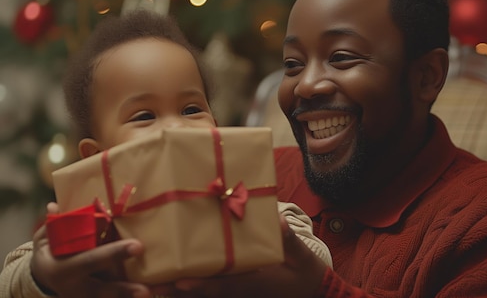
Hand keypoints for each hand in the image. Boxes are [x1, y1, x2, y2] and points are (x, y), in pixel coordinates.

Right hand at [30, 202, 150, 297]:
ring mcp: (84, 297)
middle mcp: (74, 288)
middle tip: (146, 290)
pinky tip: (154, 293)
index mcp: (62, 269)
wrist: (43, 277)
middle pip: (102, 291)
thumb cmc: (50, 252)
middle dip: (124, 291)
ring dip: (129, 297)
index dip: (113, 254)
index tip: (138, 246)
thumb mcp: (44, 239)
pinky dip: (128, 297)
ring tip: (151, 295)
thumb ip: (52, 224)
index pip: (90, 261)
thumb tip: (54, 205)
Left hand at [164, 215, 327, 297]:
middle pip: (204, 294)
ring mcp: (237, 292)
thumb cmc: (305, 273)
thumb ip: (290, 241)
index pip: (223, 286)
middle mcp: (240, 291)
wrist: (312, 291)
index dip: (201, 285)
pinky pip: (211, 292)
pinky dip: (192, 289)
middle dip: (177, 291)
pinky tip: (172, 283)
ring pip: (204, 296)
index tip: (180, 281)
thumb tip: (280, 221)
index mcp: (253, 283)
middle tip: (150, 285)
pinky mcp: (236, 290)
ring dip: (177, 292)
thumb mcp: (301, 257)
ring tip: (151, 284)